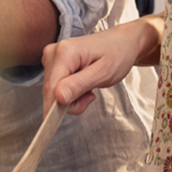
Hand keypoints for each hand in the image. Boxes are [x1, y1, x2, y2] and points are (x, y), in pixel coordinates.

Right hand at [39, 21, 154, 114]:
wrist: (121, 43)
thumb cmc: (117, 54)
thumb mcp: (103, 73)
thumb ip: (79, 85)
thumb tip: (58, 97)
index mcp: (65, 51)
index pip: (52, 87)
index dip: (53, 109)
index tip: (54, 127)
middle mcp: (53, 52)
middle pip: (51, 91)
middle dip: (70, 102)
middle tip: (90, 96)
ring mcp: (51, 57)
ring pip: (53, 91)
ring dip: (71, 98)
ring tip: (89, 87)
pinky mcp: (53, 63)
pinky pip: (56, 87)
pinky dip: (69, 92)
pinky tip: (82, 84)